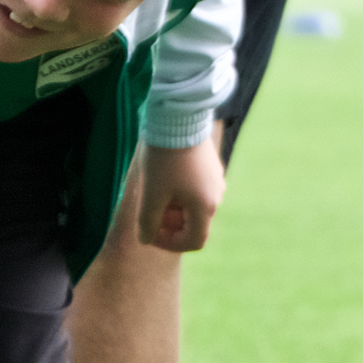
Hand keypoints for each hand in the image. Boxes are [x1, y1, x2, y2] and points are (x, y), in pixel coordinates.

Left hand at [136, 137, 226, 252]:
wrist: (179, 118)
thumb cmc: (164, 159)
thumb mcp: (151, 194)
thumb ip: (148, 222)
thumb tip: (146, 239)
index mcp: (205, 207)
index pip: (193, 242)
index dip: (170, 244)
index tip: (150, 233)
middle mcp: (216, 196)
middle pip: (194, 224)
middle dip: (169, 224)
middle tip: (149, 212)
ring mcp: (216, 180)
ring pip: (194, 206)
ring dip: (174, 209)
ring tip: (154, 194)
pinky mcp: (211, 166)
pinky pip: (197, 190)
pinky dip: (180, 194)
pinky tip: (163, 179)